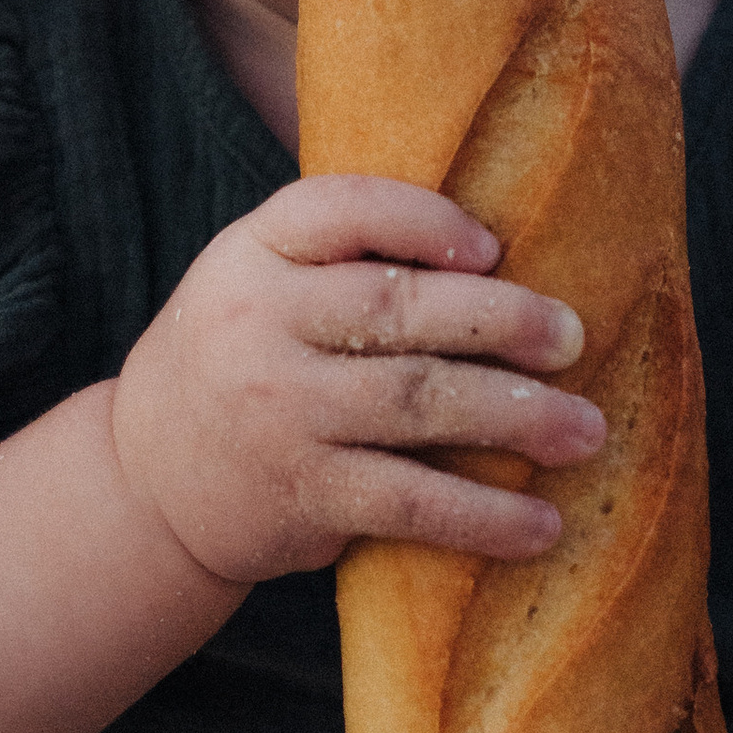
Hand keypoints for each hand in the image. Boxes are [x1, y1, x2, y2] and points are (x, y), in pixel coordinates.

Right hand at [110, 176, 605, 587]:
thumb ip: (345, 255)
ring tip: (586, 430)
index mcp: (253, 252)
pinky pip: (410, 501)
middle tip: (573, 339)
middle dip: (501, 321)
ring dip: (518, 417)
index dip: (426, 220)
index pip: (342, 208)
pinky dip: (484, 515)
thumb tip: (500, 253)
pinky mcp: (303, 494)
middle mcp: (258, 323)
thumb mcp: (256, 280)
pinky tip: (542, 523)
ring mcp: (280, 412)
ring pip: (417, 402)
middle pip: (397, 307)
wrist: (146, 482)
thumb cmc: (239, 360)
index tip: (494, 248)